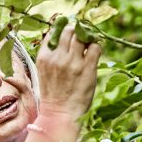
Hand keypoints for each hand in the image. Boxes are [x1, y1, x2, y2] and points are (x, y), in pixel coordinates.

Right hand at [33, 25, 100, 141]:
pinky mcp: (88, 68)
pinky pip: (95, 47)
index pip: (55, 31)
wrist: (60, 114)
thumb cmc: (53, 93)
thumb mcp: (44, 70)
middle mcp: (58, 57)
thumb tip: (63, 34)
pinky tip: (94, 53)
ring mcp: (73, 62)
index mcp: (44, 56)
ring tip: (89, 44)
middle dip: (77, 30)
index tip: (69, 30)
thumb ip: (51, 53)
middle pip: (70, 30)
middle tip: (82, 35)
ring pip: (83, 36)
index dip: (64, 27)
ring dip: (87, 37)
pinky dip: (96, 46)